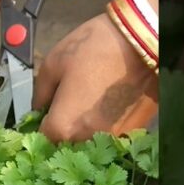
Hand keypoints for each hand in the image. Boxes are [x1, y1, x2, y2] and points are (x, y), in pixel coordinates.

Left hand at [33, 13, 158, 141]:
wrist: (144, 41)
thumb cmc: (95, 48)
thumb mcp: (54, 63)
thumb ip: (39, 93)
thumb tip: (38, 109)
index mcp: (63, 126)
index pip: (42, 139)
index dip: (40, 125)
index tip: (44, 113)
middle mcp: (87, 140)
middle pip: (67, 144)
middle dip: (63, 130)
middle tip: (67, 105)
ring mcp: (113, 139)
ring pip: (91, 141)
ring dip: (86, 129)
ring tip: (91, 103)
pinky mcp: (134, 132)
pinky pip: (112, 135)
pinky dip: (107, 125)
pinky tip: (109, 104)